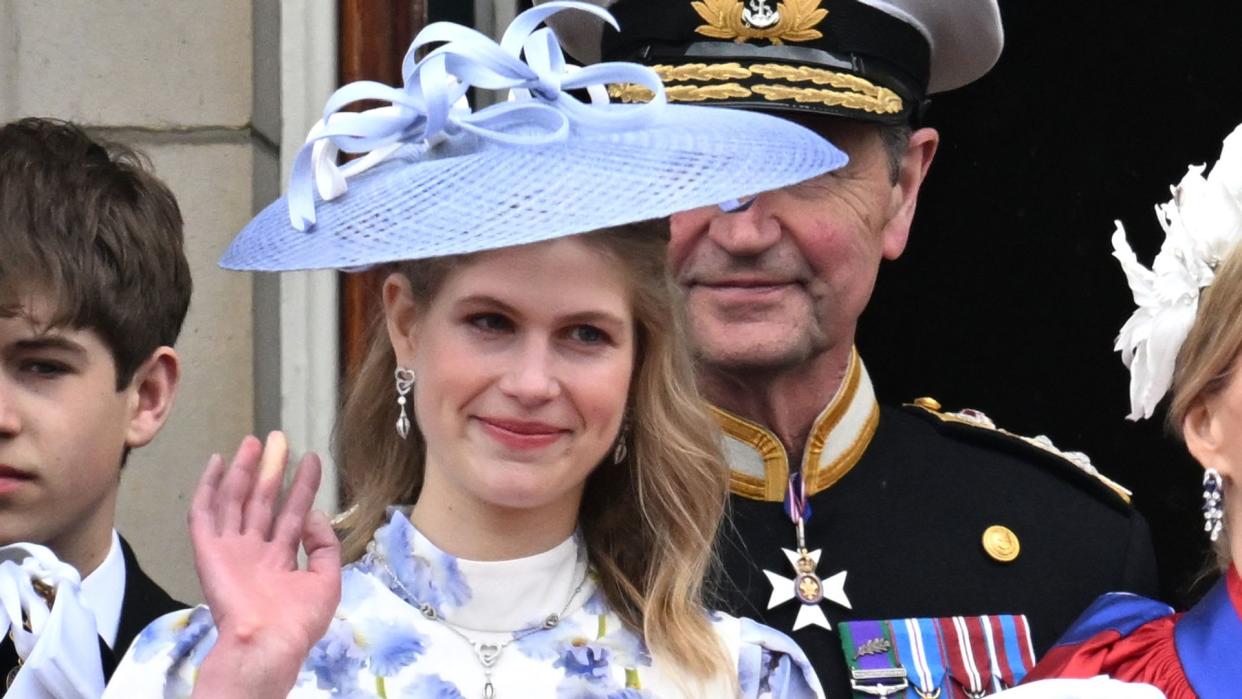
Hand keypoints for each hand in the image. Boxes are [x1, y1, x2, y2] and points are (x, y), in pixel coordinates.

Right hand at [189, 432, 340, 697]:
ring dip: (243, 470)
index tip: (311, 459)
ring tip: (254, 441)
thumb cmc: (298, 620)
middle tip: (278, 438)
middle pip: (262, 500)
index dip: (302, 486)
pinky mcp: (208, 551)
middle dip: (270, 469)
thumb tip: (315, 514)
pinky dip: (208, 487)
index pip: (293, 513)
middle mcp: (254, 551)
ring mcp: (230, 550)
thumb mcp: (327, 580)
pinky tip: (216, 463)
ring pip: (236, 500)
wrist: (267, 641)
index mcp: (280, 561)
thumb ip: (324, 546)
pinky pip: (204, 514)